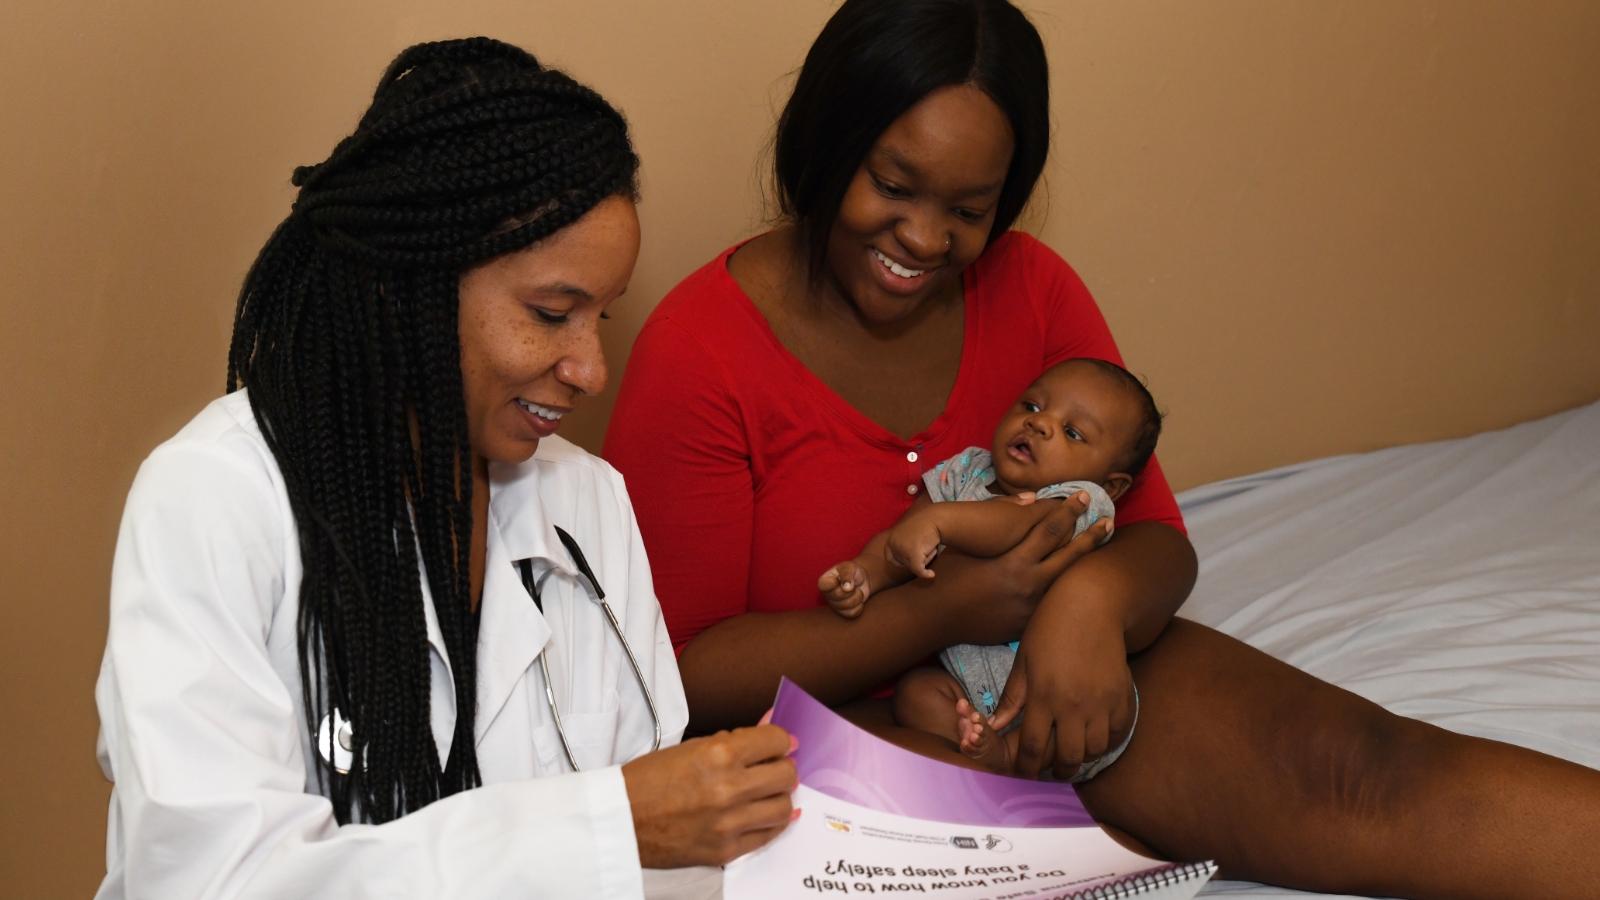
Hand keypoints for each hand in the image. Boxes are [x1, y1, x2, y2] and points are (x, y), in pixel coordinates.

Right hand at [621, 723, 798, 866]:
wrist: (621, 819)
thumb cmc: (649, 780)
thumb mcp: (692, 747)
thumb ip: (735, 741)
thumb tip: (773, 732)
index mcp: (719, 755)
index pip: (776, 741)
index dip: (779, 740)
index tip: (776, 744)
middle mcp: (728, 789)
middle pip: (786, 775)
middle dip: (782, 767)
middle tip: (771, 767)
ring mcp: (729, 823)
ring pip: (783, 808)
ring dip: (778, 796)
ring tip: (764, 793)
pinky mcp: (727, 850)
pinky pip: (768, 835)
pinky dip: (770, 823)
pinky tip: (760, 814)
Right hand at [818, 561, 870, 617]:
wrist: (862, 580)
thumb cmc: (852, 571)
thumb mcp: (849, 567)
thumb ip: (846, 574)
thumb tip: (847, 588)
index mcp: (824, 581)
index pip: (823, 585)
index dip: (834, 583)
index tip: (840, 578)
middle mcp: (827, 594)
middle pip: (837, 596)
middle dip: (850, 589)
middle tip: (853, 584)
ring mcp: (835, 605)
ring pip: (846, 606)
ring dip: (857, 597)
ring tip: (857, 590)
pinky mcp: (844, 612)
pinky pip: (852, 613)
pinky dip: (859, 606)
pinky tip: (858, 599)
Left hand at [884, 513, 942, 578]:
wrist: (935, 518)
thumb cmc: (924, 525)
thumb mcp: (906, 533)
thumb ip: (902, 544)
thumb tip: (904, 561)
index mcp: (891, 540)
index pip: (890, 558)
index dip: (900, 562)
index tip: (909, 560)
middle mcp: (894, 545)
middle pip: (903, 564)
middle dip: (915, 560)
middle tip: (926, 548)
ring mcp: (903, 550)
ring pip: (913, 566)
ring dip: (924, 560)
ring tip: (930, 547)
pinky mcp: (913, 555)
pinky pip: (919, 570)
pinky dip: (925, 574)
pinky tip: (932, 574)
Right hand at [925, 498, 1112, 645]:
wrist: (933, 616)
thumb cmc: (948, 574)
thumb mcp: (970, 543)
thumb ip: (999, 522)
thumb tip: (1028, 499)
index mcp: (1014, 562)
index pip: (1050, 530)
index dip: (1068, 511)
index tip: (1082, 496)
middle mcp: (1028, 585)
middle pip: (1070, 556)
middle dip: (1090, 536)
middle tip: (1107, 520)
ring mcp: (1030, 608)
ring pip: (1067, 582)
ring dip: (1083, 563)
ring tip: (1100, 548)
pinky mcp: (1026, 625)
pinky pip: (1052, 605)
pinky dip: (1064, 590)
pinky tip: (1074, 583)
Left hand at [989, 601, 1135, 780]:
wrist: (1091, 606)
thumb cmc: (1049, 628)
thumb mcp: (1023, 661)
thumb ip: (1012, 697)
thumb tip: (994, 726)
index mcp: (1043, 696)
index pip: (1032, 747)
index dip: (1026, 767)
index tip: (1025, 773)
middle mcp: (1073, 705)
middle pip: (1067, 757)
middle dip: (1058, 771)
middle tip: (1053, 770)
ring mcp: (1100, 702)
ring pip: (1095, 750)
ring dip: (1083, 756)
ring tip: (1074, 753)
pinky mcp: (1122, 696)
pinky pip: (1117, 733)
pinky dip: (1107, 740)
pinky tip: (1096, 735)